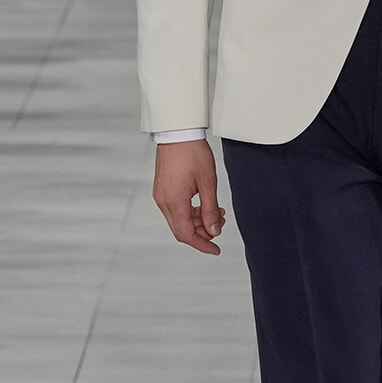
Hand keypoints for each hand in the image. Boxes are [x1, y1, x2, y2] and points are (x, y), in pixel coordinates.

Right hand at [152, 139, 226, 255]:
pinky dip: (190, 211)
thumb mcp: (208, 183)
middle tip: (220, 222)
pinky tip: (204, 203)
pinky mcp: (162, 189)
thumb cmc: (194, 153)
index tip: (216, 249)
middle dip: (202, 232)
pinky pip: (175, 208)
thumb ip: (210, 210)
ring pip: (179, 219)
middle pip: (182, 229)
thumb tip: (214, 232)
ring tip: (217, 211)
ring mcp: (160, 195)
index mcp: (174, 202)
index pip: (186, 234)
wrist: (177, 132)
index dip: (202, 244)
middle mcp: (163, 202)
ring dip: (198, 220)